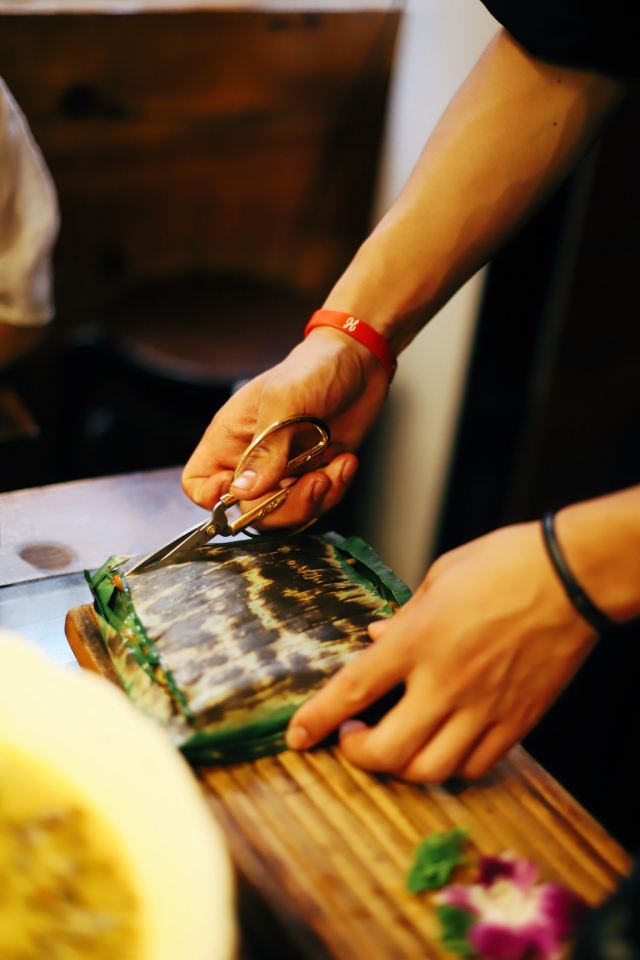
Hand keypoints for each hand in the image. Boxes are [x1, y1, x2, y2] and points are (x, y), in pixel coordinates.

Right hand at [182, 328, 388, 528]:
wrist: (361, 362)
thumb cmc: (315, 367)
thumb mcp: (286, 400)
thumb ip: (265, 447)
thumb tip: (245, 490)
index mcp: (231, 438)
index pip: (199, 483)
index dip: (214, 498)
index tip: (245, 492)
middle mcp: (253, 460)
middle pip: (247, 512)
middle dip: (283, 507)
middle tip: (313, 481)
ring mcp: (284, 471)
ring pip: (285, 515)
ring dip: (313, 501)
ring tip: (333, 469)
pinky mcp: (314, 476)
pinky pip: (317, 505)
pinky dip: (334, 491)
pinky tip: (345, 462)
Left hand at [286, 521, 595, 780]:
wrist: (572, 578)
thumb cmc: (504, 564)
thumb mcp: (439, 576)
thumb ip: (404, 615)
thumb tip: (376, 636)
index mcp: (419, 640)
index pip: (353, 690)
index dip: (316, 719)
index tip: (296, 737)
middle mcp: (447, 682)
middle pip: (388, 751)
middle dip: (357, 756)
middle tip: (351, 738)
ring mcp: (485, 708)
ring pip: (431, 770)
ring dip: (401, 767)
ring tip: (395, 744)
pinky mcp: (517, 721)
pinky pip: (476, 765)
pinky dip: (451, 765)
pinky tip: (443, 744)